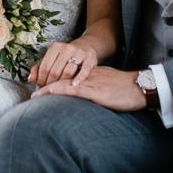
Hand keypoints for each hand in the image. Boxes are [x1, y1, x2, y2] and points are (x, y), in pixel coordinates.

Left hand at [27, 40, 97, 86]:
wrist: (85, 47)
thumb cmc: (64, 56)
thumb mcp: (51, 58)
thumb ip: (38, 68)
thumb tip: (30, 79)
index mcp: (55, 47)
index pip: (45, 66)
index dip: (41, 79)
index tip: (40, 87)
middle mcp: (67, 48)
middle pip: (55, 70)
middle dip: (50, 83)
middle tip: (48, 92)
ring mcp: (79, 53)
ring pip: (68, 71)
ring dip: (62, 84)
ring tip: (58, 91)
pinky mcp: (90, 59)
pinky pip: (84, 70)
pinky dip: (78, 79)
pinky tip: (73, 85)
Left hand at [31, 67, 145, 111]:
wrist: (140, 87)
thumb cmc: (126, 89)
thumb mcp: (107, 86)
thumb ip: (95, 89)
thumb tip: (85, 98)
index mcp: (89, 75)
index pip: (67, 76)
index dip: (53, 81)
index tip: (41, 87)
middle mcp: (85, 76)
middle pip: (61, 77)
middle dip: (46, 84)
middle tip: (32, 91)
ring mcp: (88, 82)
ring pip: (63, 83)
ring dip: (47, 89)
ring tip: (35, 95)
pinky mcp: (93, 90)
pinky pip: (72, 89)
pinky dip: (59, 91)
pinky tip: (50, 94)